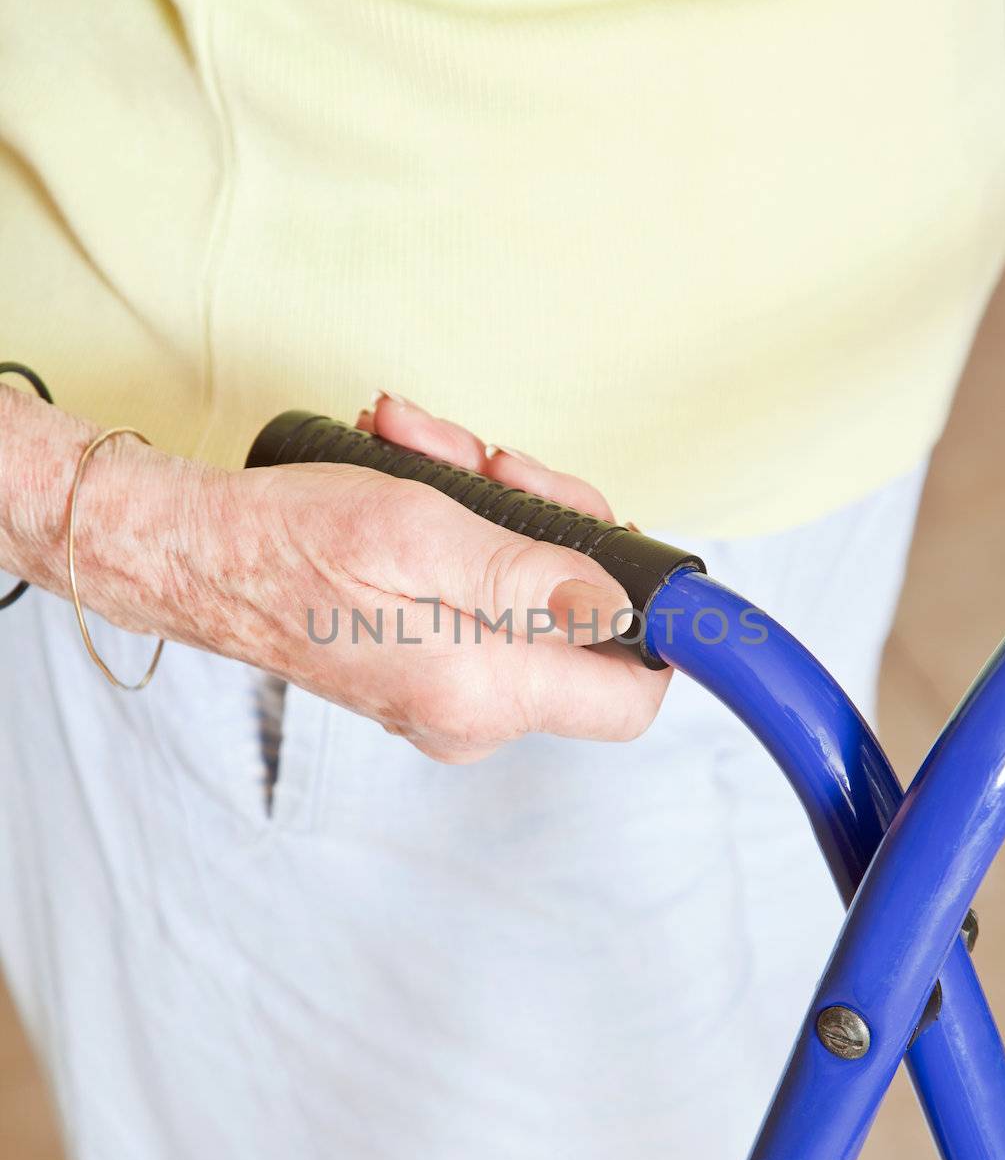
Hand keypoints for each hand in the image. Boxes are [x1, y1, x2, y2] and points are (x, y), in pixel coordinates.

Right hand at [0, 383, 668, 763]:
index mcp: (484, 692)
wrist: (193, 556)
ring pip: (528, 591)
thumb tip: (621, 603)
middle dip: (548, 518)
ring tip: (424, 447)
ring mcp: (447, 691)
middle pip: (580, 621)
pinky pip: (479, 592)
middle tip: (490, 459)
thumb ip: (533, 574)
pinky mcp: (422, 662)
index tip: (644, 553)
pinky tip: (410, 469)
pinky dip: (458, 526)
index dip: (657, 627)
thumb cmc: (287, 540)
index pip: (630, 697)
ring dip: (491, 502)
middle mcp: (473, 712)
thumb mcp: (422, 530)